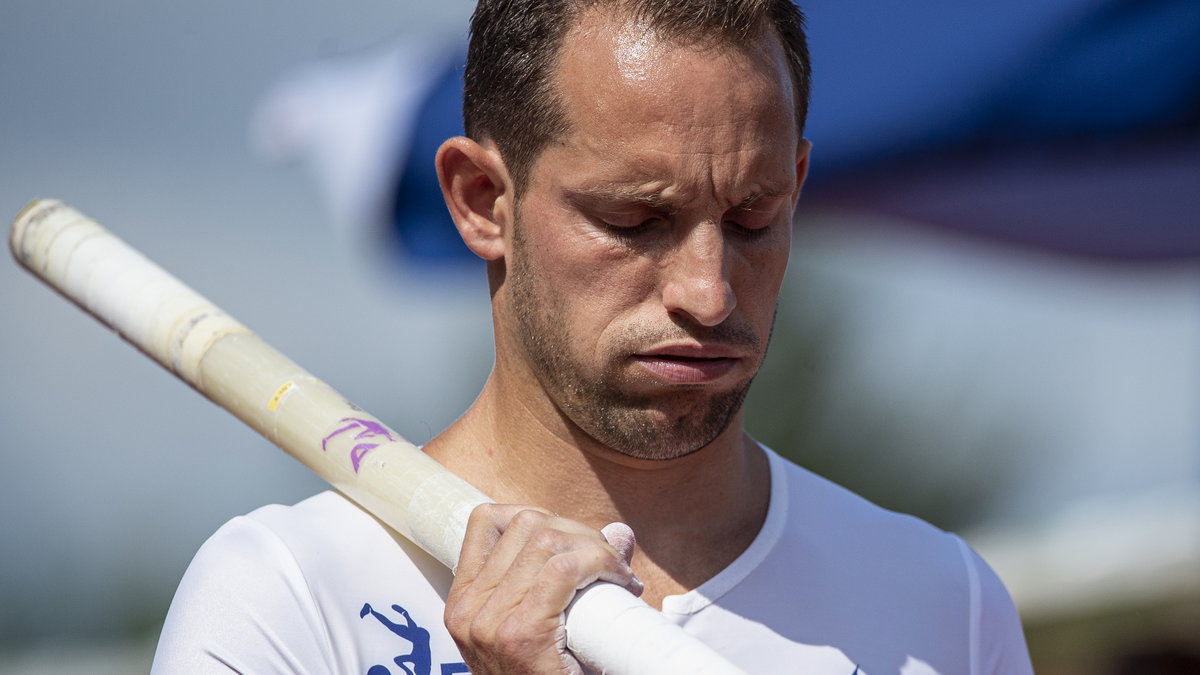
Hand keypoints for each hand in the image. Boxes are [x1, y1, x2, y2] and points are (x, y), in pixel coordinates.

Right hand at [445, 504, 641, 673]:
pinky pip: (564, 569)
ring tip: (617, 574)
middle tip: (611, 564)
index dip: (542, 518)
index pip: (488, 520)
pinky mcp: (519, 635)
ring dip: (595, 547)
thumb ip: (575, 572)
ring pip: (548, 538)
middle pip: (527, 523)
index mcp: (463, 601)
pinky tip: (620, 581)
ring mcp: (488, 622)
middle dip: (579, 532)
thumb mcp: (545, 623)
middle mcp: (467, 608)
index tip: (576, 543)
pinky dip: (600, 564)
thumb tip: (621, 531)